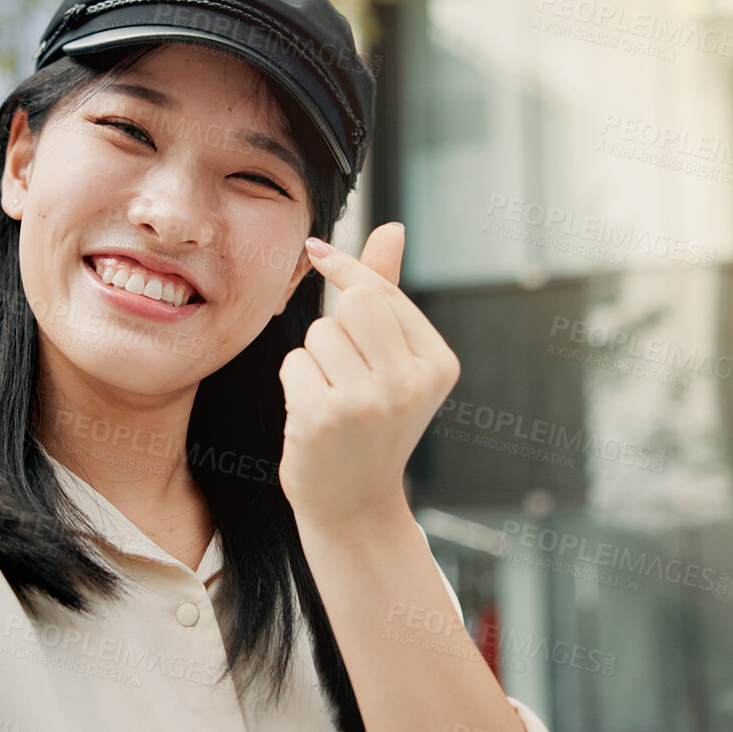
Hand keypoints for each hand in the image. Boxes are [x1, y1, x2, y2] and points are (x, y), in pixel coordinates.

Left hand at [277, 222, 460, 530]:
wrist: (354, 505)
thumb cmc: (370, 424)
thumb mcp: (394, 361)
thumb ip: (389, 292)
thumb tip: (392, 226)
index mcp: (438, 364)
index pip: (381, 290)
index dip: (345, 268)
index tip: (317, 250)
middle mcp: (411, 382)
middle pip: (354, 302)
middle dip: (336, 324)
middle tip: (343, 366)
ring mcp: (370, 402)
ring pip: (319, 333)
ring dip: (313, 358)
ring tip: (331, 398)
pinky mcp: (326, 418)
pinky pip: (293, 363)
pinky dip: (294, 383)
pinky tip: (312, 417)